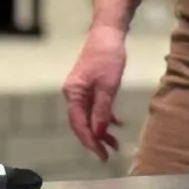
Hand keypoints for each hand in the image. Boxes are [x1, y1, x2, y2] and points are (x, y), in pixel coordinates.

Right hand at [63, 26, 126, 160]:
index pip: (79, 124)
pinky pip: (95, 106)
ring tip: (114, 143)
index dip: (90, 141)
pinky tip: (115, 124)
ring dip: (101, 130)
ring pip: (89, 116)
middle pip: (83, 123)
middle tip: (109, 154)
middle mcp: (73, 94)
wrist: (107, 33)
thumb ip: (103, 108)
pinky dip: (104, 116)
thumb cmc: (108, 56)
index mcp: (74, 94)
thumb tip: (99, 132)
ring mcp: (81, 90)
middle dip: (96, 139)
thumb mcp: (109, 84)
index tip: (101, 155)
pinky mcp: (90, 86)